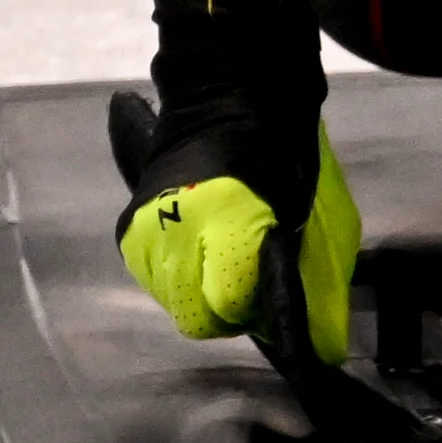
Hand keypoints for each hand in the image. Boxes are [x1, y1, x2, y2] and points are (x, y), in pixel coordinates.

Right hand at [118, 124, 359, 361]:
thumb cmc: (276, 152)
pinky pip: (154, 281)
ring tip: (220, 259)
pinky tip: (195, 249)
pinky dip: (178, 275)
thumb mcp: (300, 213)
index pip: (228, 307)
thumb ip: (297, 278)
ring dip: (200, 294)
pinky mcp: (126, 232)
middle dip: (228, 309)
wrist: (222, 96)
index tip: (272, 295)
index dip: (256, 310)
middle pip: (197, 317)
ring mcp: (141, 233)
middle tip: (250, 279)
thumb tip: (316, 346)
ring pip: (174, 304)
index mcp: (220, 221)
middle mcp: (170, 231)